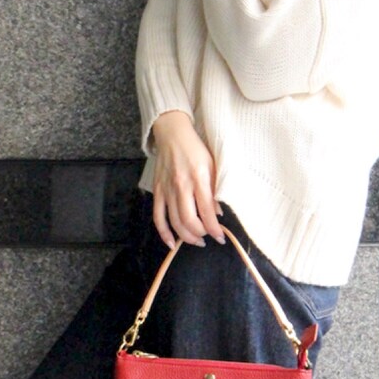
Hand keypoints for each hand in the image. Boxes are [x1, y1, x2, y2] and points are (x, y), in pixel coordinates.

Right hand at [150, 111, 224, 249]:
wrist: (173, 135)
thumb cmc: (197, 150)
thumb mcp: (213, 166)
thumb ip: (216, 190)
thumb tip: (217, 214)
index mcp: (199, 179)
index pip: (207, 212)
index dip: (215, 230)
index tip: (221, 238)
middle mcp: (181, 186)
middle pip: (188, 221)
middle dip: (200, 235)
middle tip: (208, 237)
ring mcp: (167, 190)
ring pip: (174, 222)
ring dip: (186, 237)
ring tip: (196, 240)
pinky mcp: (157, 191)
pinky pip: (158, 217)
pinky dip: (163, 233)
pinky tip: (171, 243)